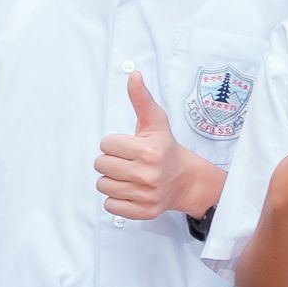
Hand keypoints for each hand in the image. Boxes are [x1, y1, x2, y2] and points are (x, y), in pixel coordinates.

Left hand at [96, 71, 224, 224]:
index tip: (131, 147)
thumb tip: (133, 74)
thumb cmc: (166, 148)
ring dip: (112, 180)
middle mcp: (148, 174)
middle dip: (111, 161)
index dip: (115, 144)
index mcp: (148, 151)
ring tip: (129, 176)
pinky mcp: (143, 212)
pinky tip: (130, 190)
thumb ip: (141, 99)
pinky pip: (110, 206)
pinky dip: (117, 199)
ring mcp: (146, 195)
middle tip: (128, 162)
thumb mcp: (156, 122)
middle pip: (101, 165)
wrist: (186, 180)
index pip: (106, 145)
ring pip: (103, 185)